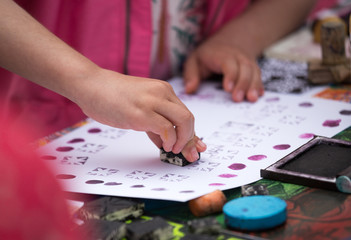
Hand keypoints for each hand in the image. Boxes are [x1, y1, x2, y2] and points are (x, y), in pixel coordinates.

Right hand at [75, 68, 205, 160]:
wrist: (91, 85)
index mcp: (163, 90)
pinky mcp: (140, 114)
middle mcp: (161, 93)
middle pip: (188, 118)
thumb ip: (154, 123)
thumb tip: (166, 142)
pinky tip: (164, 147)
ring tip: (173, 150)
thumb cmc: (112, 96)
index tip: (196, 146)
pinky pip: (166, 129)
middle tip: (187, 152)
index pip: (185, 114)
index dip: (191, 133)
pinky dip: (170, 140)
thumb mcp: (140, 106)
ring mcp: (151, 102)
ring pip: (183, 122)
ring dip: (182, 141)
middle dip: (191, 139)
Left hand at [183, 37, 263, 101]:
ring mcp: (247, 62)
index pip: (229, 63)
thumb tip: (189, 90)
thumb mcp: (194, 60)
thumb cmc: (208, 55)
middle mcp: (238, 57)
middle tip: (238, 99)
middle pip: (244, 68)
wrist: (229, 41)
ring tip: (252, 99)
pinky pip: (258, 75)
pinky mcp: (253, 68)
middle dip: (242, 84)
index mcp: (221, 55)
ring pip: (254, 71)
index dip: (230, 75)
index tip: (227, 88)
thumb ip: (191, 74)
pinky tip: (259, 95)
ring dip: (254, 85)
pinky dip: (259, 85)